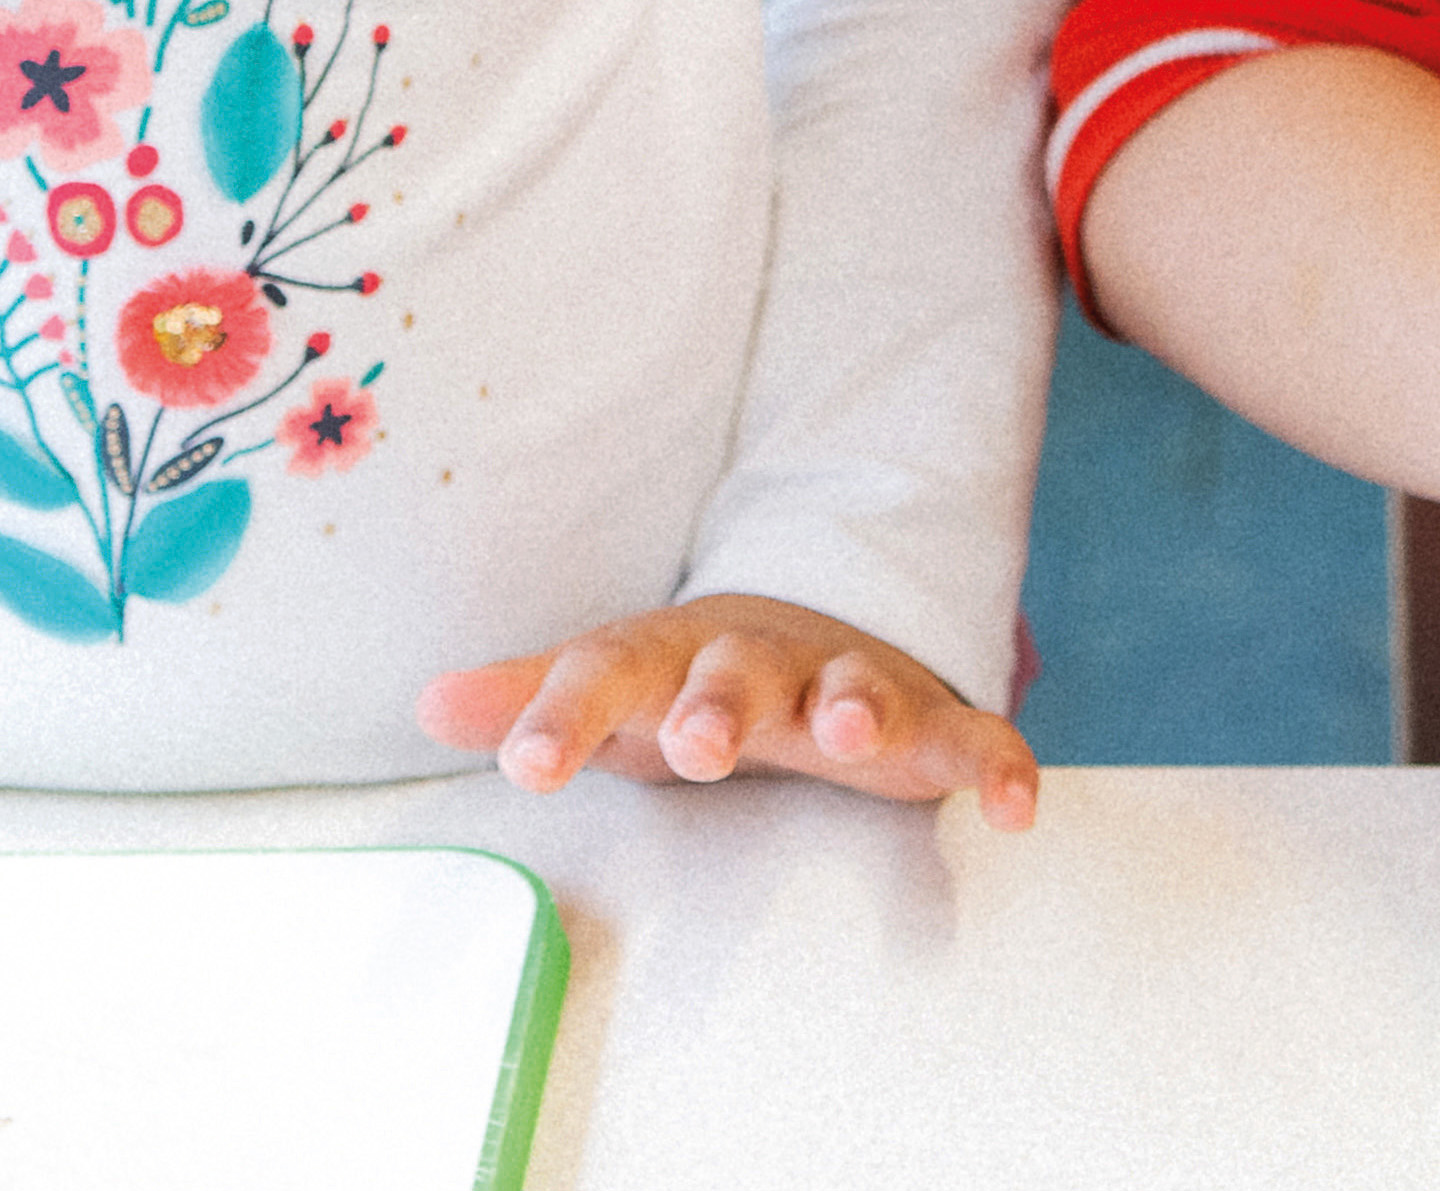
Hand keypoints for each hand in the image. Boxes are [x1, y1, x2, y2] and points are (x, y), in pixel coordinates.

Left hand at [415, 592, 1042, 828]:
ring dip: (860, 702)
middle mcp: (766, 660)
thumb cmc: (692, 679)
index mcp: (675, 655)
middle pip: (739, 668)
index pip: (608, 671)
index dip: (564, 714)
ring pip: (863, 684)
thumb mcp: (615, 684)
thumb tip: (426, 701)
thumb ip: (530, 698)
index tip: (523, 765)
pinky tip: (1013, 811)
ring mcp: (854, 682)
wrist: (816, 628)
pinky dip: (999, 766)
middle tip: (698, 747)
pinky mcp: (932, 723)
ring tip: (852, 734)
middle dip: (720, 705)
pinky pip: (973, 738)